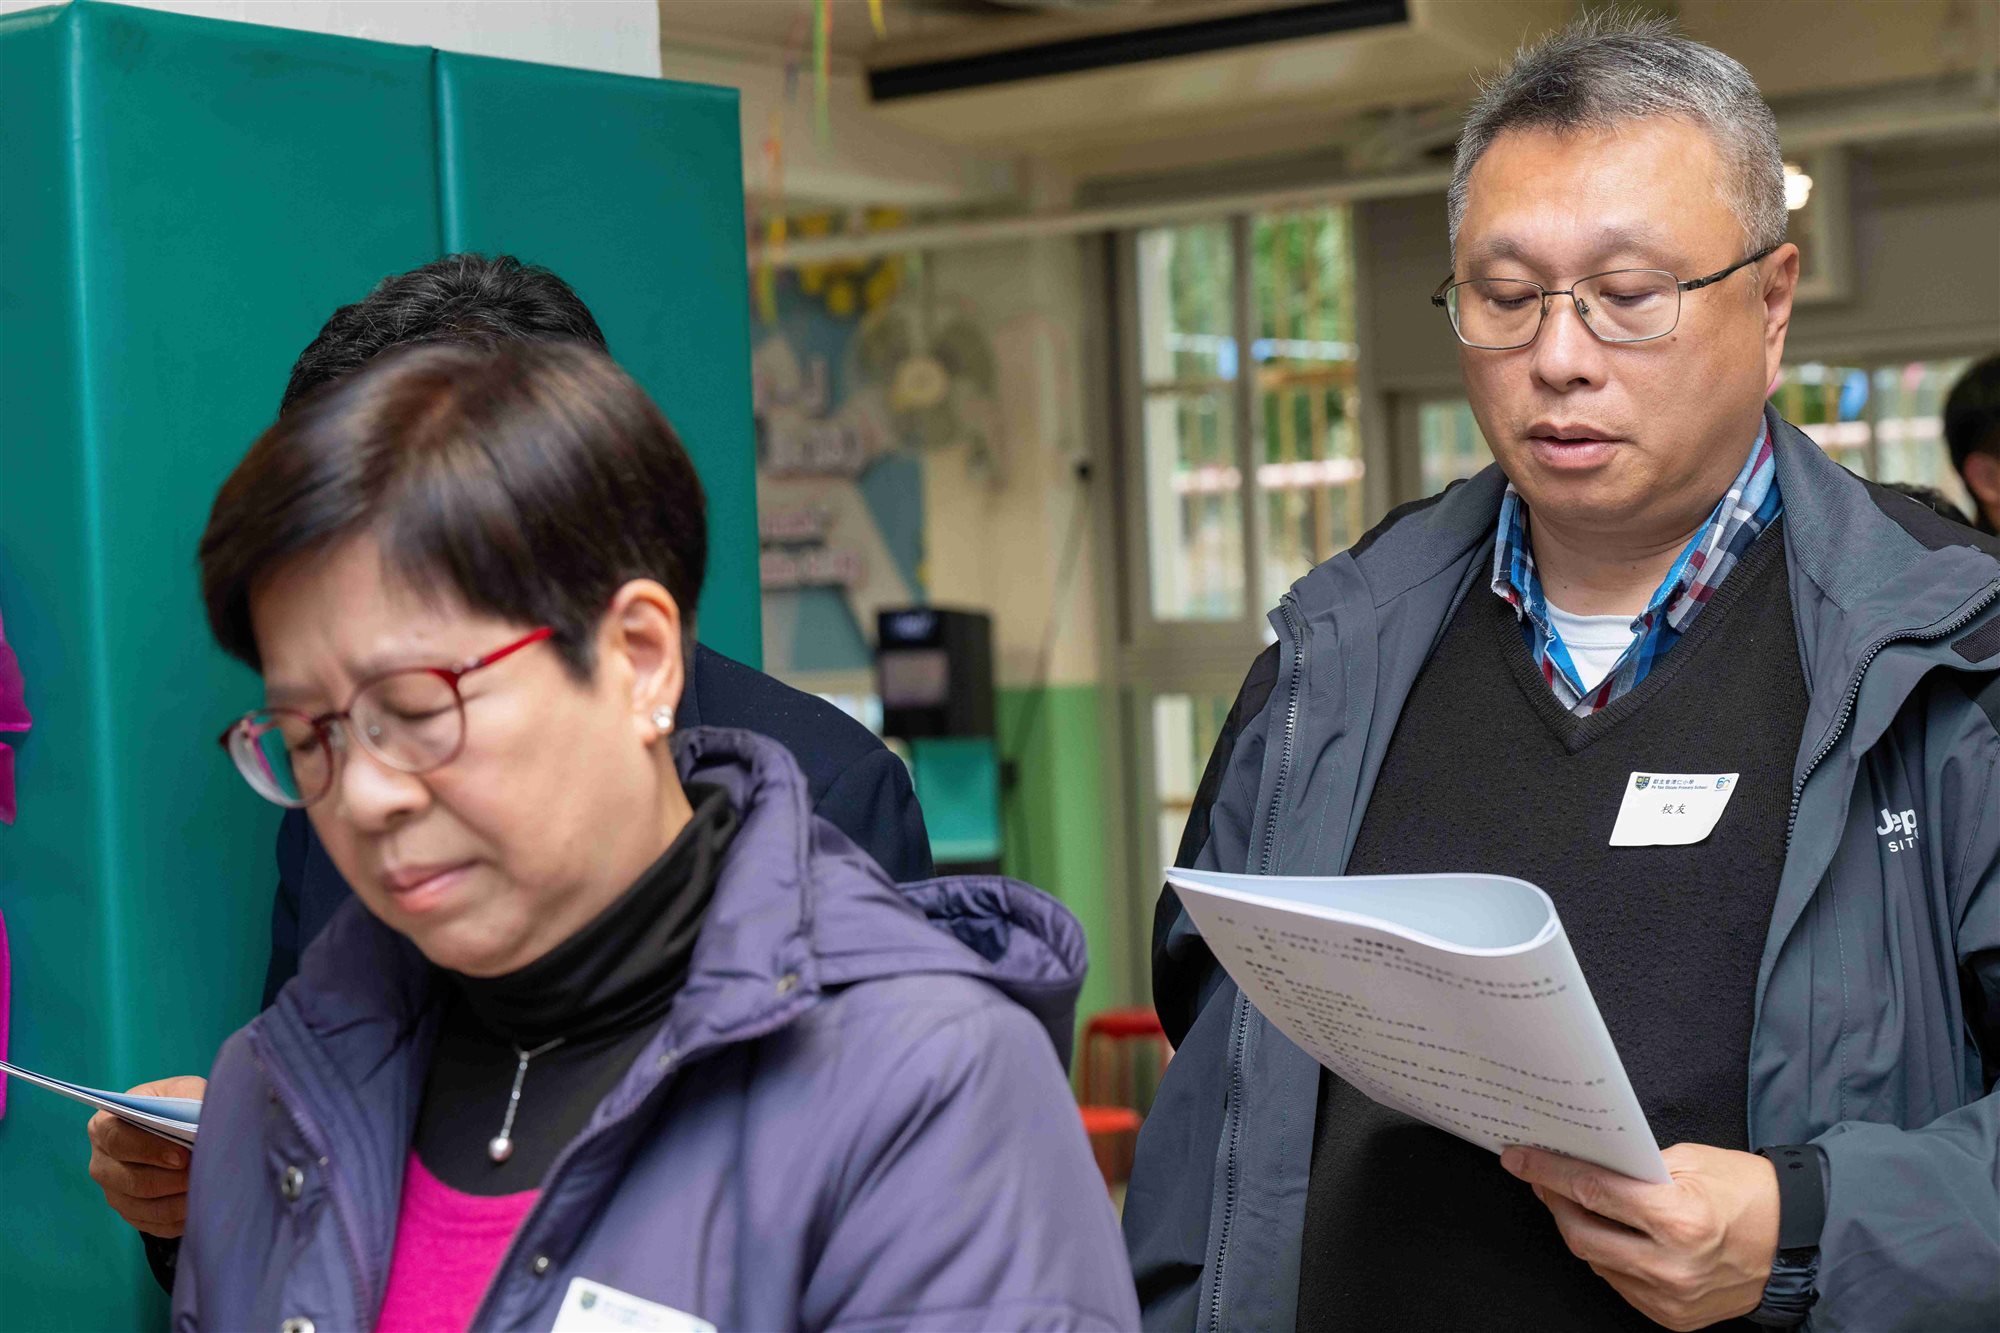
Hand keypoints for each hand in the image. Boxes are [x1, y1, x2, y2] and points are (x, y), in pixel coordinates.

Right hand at [86, 1075, 205, 1237]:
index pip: (118, 1140)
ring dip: (179, 1203)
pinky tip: (202, 1205)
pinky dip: (179, 1218)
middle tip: (202, 1176)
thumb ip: (191, 1099)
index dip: (150, 1150)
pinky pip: (154, 1224)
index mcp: (105, 1125)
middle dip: (172, 1181)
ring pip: (144, 1207)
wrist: (176, 1126)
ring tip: (208, 1190)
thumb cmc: (177, 1106)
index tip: (183, 1156)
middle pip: (132, 1180)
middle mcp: (102, 1162)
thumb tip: (204, 1124)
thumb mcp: (184, 1090)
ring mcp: (114, 1191)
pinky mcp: (131, 1213)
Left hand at [1502, 1142, 1778, 1330]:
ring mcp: (1671, 1298)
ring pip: (1596, 1262)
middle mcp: (1672, 1266)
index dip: (1548, 1172)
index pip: (1593, 1192)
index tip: (1519, 1158)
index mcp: (1678, 1219)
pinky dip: (1607, 1257)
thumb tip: (1582, 1165)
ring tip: (1573, 1201)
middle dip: (1553, 1202)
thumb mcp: (1691, 1161)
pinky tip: (1608, 1233)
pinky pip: (1619, 1283)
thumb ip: (1634, 1168)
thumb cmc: (1748, 1193)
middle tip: (1541, 1177)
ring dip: (1579, 1229)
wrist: (1798, 1242)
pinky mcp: (1672, 1317)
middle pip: (1582, 1234)